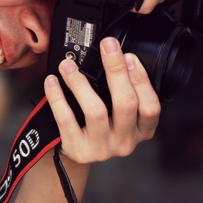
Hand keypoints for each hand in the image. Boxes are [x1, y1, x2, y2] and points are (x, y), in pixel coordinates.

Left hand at [44, 37, 159, 162]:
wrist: (76, 154)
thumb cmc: (99, 129)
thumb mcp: (119, 116)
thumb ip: (122, 93)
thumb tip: (115, 57)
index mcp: (141, 132)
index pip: (150, 106)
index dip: (141, 80)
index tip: (129, 56)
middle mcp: (124, 142)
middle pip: (125, 104)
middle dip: (116, 71)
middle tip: (107, 48)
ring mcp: (101, 148)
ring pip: (95, 111)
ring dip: (81, 83)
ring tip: (69, 66)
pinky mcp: (78, 149)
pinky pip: (66, 119)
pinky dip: (58, 97)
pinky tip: (52, 82)